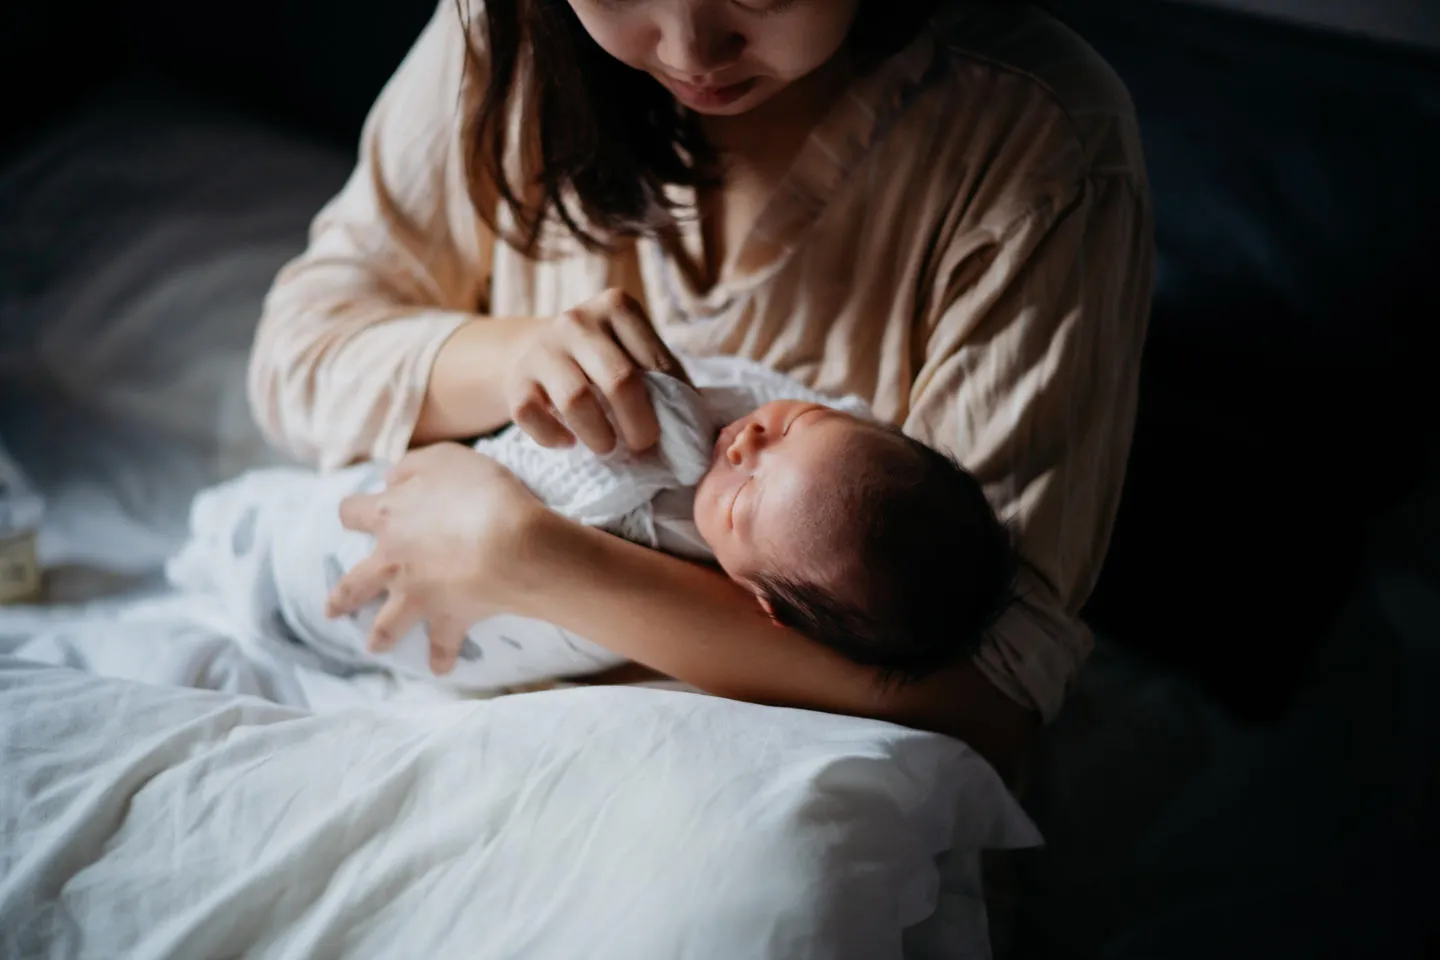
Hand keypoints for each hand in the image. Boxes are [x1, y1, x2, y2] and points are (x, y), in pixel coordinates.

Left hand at [326, 443, 553, 674]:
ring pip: (387, 623)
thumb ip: (413, 467)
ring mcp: (417, 594)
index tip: (357, 515)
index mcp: (389, 516)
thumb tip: (390, 479)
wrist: (508, 543)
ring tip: (374, 648)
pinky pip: (442, 644)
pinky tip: (440, 668)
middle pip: (356, 582)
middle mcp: (392, 560)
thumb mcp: (444, 458)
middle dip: (343, 597)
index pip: (353, 512)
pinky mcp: (447, 617)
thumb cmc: (479, 492)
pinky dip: (441, 658)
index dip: (354, 512)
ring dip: (380, 637)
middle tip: (332, 610)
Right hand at [504, 288, 687, 454]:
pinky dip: (554, 437)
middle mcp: (577, 320)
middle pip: (620, 380)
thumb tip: (699, 424)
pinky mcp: (517, 378)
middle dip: (640, 424)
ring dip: (599, 435)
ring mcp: (543, 348)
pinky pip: (532, 415)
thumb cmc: (604, 360)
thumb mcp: (636, 352)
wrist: (539, 351)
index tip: (670, 428)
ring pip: (576, 400)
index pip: (655, 362)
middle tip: (643, 445)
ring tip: (608, 447)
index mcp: (617, 306)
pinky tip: (569, 441)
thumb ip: (666, 378)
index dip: (669, 405)